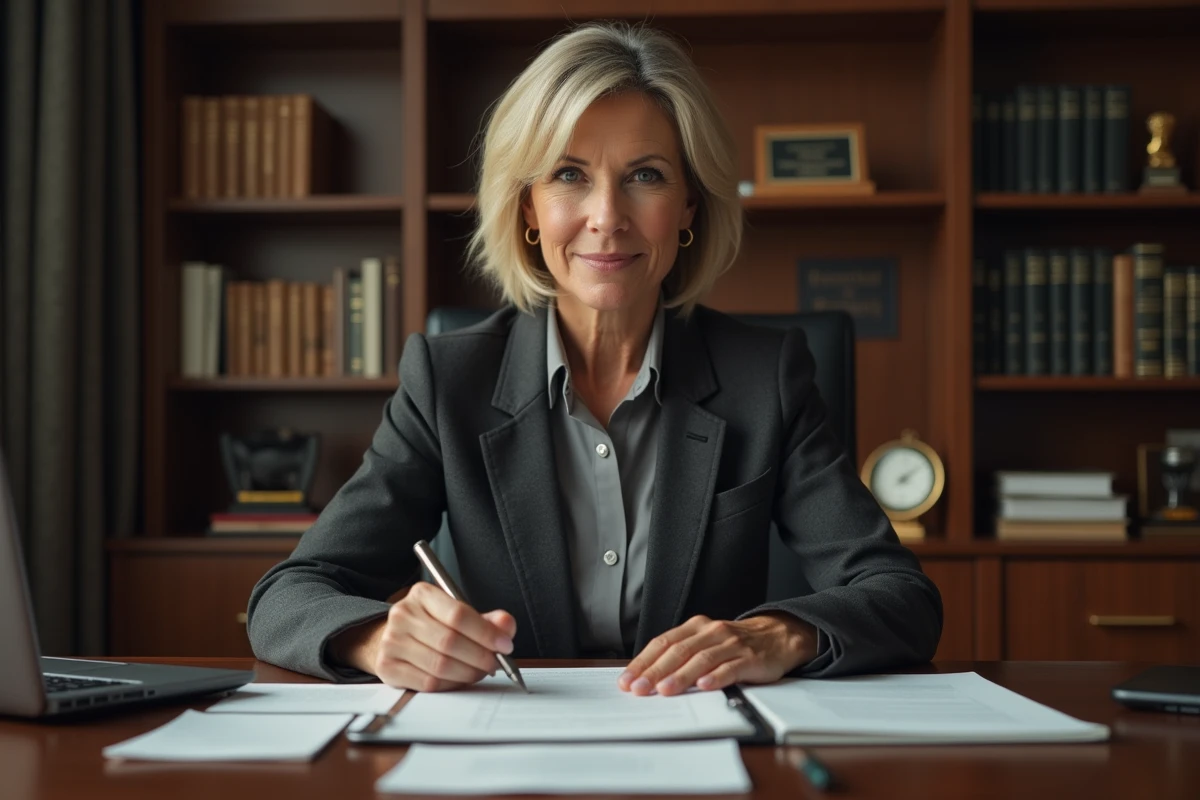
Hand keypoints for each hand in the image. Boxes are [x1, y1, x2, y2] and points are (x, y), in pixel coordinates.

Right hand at [329, 582, 516, 692]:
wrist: (391, 638)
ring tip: (480, 672)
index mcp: (422, 594)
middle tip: (496, 663)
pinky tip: (461, 679)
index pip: (458, 613)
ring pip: (440, 665)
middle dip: (480, 657)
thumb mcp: (457, 614)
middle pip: (450, 641)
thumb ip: (486, 620)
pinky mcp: (387, 667)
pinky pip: (428, 682)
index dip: (486, 632)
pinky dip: (452, 684)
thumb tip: (506, 625)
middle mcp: (402, 614)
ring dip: (468, 673)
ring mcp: (391, 641)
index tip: (505, 645)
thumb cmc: (431, 626)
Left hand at [617, 613, 817, 696]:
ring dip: (681, 675)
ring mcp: (731, 644)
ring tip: (665, 690)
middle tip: (639, 688)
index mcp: (695, 627)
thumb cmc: (734, 644)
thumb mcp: (705, 642)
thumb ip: (681, 655)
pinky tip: (704, 686)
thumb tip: (647, 676)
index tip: (627, 679)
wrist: (777, 636)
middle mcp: (711, 632)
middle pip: (678, 651)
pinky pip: (730, 667)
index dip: (643, 661)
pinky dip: (716, 677)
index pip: (663, 643)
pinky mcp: (750, 658)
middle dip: (655, 671)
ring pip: (701, 659)